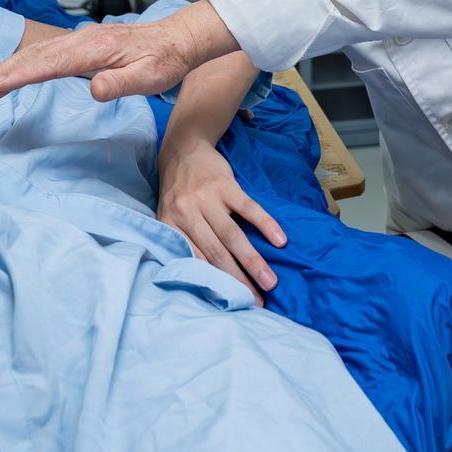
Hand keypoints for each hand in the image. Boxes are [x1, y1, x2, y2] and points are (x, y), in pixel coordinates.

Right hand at [0, 0, 236, 102]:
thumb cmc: (166, 60)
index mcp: (94, 49)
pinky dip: (26, 61)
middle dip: (4, 71)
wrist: (179, 39)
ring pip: (38, 53)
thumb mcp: (150, 77)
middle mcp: (83, 40)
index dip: (19, 77)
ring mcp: (82, 39)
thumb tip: (95, 89)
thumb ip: (121, 83)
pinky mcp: (84, 44)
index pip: (48, 65)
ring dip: (10, 66)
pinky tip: (15, 68)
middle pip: (35, 57)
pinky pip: (47, 53)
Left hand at [158, 138, 286, 303]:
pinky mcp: (225, 184)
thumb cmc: (179, 191)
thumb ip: (183, 241)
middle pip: (215, 253)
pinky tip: (280, 240)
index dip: (214, 284)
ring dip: (252, 261)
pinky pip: (248, 207)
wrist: (184, 148)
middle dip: (237, 280)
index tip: (232, 302)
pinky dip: (265, 224)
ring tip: (270, 281)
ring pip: (231, 235)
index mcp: (170, 226)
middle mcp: (186, 213)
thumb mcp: (170, 216)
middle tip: (256, 301)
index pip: (195, 261)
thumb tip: (202, 278)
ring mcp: (207, 197)